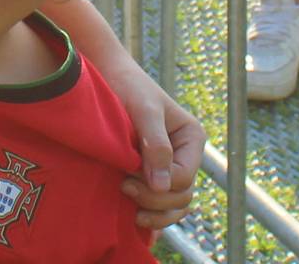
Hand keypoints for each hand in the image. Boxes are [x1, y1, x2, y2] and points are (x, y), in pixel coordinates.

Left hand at [105, 62, 203, 229]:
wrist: (106, 77)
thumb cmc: (128, 87)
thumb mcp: (144, 110)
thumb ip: (156, 145)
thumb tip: (162, 186)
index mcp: (191, 139)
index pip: (184, 178)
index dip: (159, 185)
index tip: (128, 177)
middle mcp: (184, 157)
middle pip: (182, 197)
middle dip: (155, 201)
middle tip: (123, 187)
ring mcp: (168, 168)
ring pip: (173, 206)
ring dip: (154, 214)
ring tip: (130, 211)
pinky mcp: (150, 175)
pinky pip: (158, 205)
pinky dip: (150, 216)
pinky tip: (132, 220)